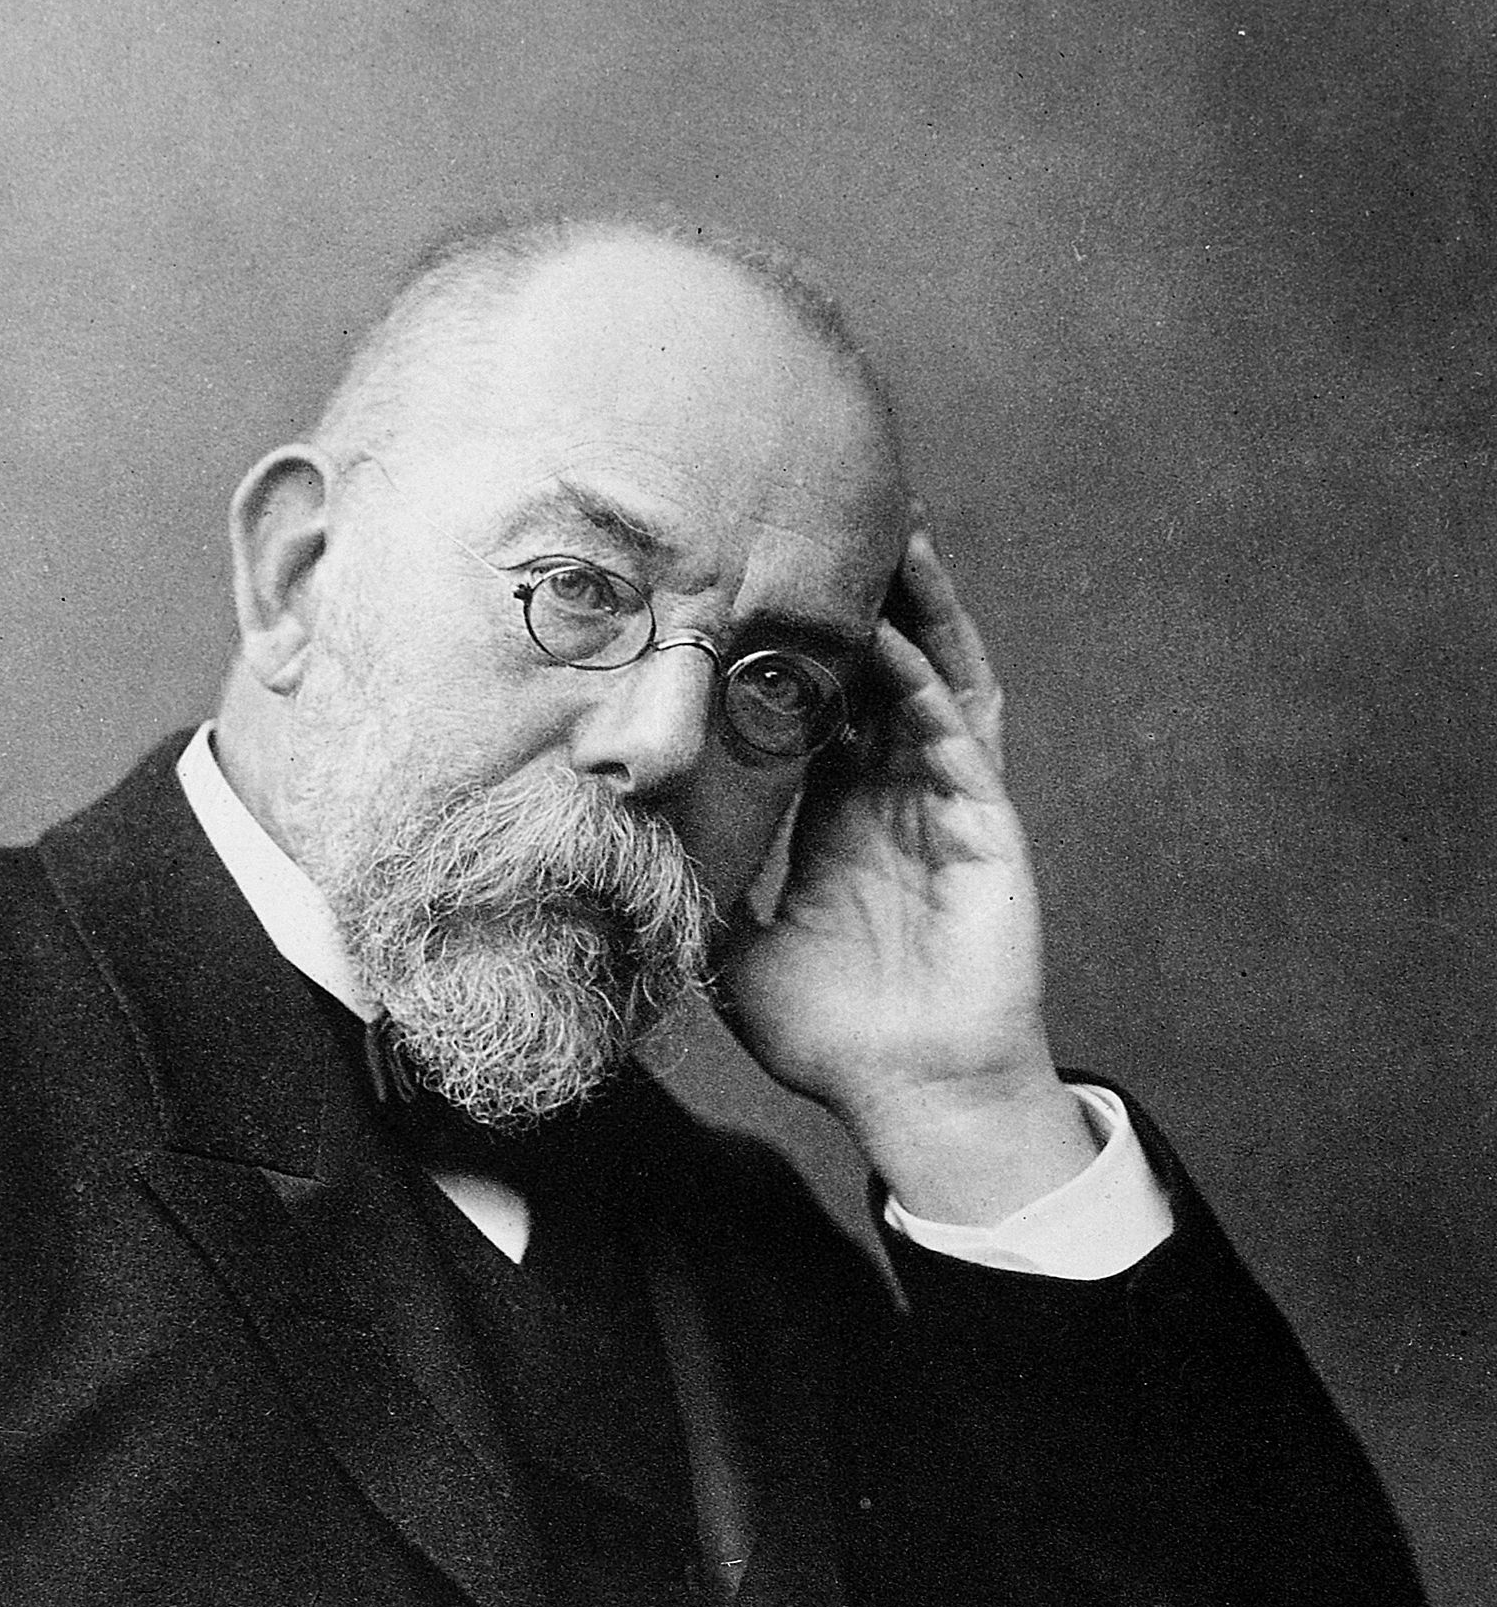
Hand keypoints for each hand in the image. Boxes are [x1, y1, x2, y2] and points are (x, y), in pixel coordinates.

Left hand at [719, 523, 1095, 1221]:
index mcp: (840, 819)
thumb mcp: (738, 948)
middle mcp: (893, 797)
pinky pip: (955, 734)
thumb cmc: (833, 1036)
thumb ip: (700, 889)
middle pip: (881, 668)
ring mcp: (944, 804)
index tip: (745, 583)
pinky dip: (924, 680)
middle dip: (862, 595)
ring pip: (934, 677)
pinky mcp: (984, 826)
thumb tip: (622, 856)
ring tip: (892, 528)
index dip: (788, 646)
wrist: (910, 1094)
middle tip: (827, 512)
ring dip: (915, 607)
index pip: (816, 706)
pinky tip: (888, 632)